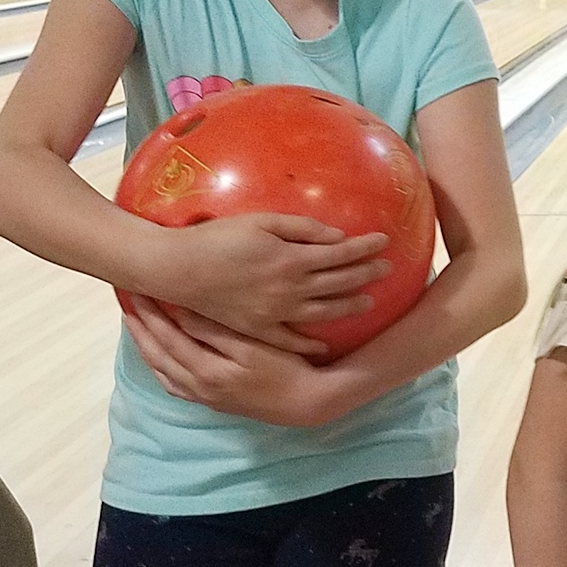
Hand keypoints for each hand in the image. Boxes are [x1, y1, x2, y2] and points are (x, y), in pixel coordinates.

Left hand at [124, 294, 350, 426]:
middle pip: (156, 353)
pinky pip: (172, 384)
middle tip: (127, 299)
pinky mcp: (210, 401)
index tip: (137, 288)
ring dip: (145, 345)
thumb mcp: (253, 346)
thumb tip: (182, 311)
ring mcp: (201, 397)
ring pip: (160, 370)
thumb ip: (215, 331)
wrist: (306, 403)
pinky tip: (158, 355)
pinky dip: (159, 366)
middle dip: (139, 325)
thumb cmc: (286, 368)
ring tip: (135, 322)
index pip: (166, 337)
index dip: (149, 312)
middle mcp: (196, 387)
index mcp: (204, 371)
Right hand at [141, 213, 391, 356]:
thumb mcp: (262, 222)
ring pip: (322, 313)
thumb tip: (337, 236)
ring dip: (348, 306)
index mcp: (292, 260)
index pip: (341, 254)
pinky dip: (310, 342)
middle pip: (338, 282)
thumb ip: (302, 228)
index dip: (365, 247)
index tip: (385, 241)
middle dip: (366, 274)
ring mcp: (274, 313)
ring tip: (368, 301)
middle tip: (388, 268)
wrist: (179, 269)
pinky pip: (290, 340)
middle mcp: (289, 290)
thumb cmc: (218, 238)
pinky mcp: (257, 328)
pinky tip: (324, 344)